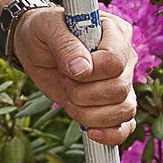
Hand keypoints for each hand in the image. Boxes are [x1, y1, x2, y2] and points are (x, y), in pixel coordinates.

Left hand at [15, 5, 137, 148]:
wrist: (36, 47)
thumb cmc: (43, 31)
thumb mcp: (46, 27)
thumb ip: (64, 44)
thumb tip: (81, 70)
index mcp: (116, 32)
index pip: (115, 61)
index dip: (90, 73)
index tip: (67, 71)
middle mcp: (125, 58)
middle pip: (119, 89)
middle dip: (84, 94)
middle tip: (63, 82)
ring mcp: (122, 82)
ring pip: (124, 110)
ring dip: (90, 114)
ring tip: (69, 101)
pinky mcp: (113, 104)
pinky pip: (126, 125)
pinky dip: (111, 134)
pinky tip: (91, 133)